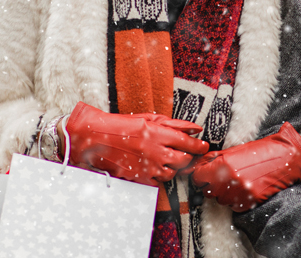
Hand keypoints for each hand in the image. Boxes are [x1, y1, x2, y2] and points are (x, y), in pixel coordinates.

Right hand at [64, 101, 208, 185]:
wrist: (96, 139)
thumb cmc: (123, 125)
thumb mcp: (149, 119)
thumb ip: (175, 124)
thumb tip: (195, 128)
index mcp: (158, 134)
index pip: (188, 143)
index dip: (199, 146)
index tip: (203, 146)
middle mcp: (155, 152)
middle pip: (183, 160)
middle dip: (187, 157)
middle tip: (185, 153)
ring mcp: (148, 167)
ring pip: (172, 173)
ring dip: (173, 167)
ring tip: (164, 158)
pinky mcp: (140, 179)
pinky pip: (159, 182)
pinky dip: (159, 176)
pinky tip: (153, 167)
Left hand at [191, 122, 300, 210]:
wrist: (287, 159)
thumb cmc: (262, 150)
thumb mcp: (236, 150)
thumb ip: (215, 158)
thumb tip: (198, 164)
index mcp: (224, 165)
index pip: (198, 176)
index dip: (199, 174)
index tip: (203, 173)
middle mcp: (229, 181)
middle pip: (207, 190)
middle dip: (211, 184)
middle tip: (221, 176)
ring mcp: (239, 194)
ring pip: (219, 200)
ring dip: (223, 192)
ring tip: (235, 181)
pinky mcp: (249, 202)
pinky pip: (233, 206)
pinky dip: (235, 199)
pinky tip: (244, 188)